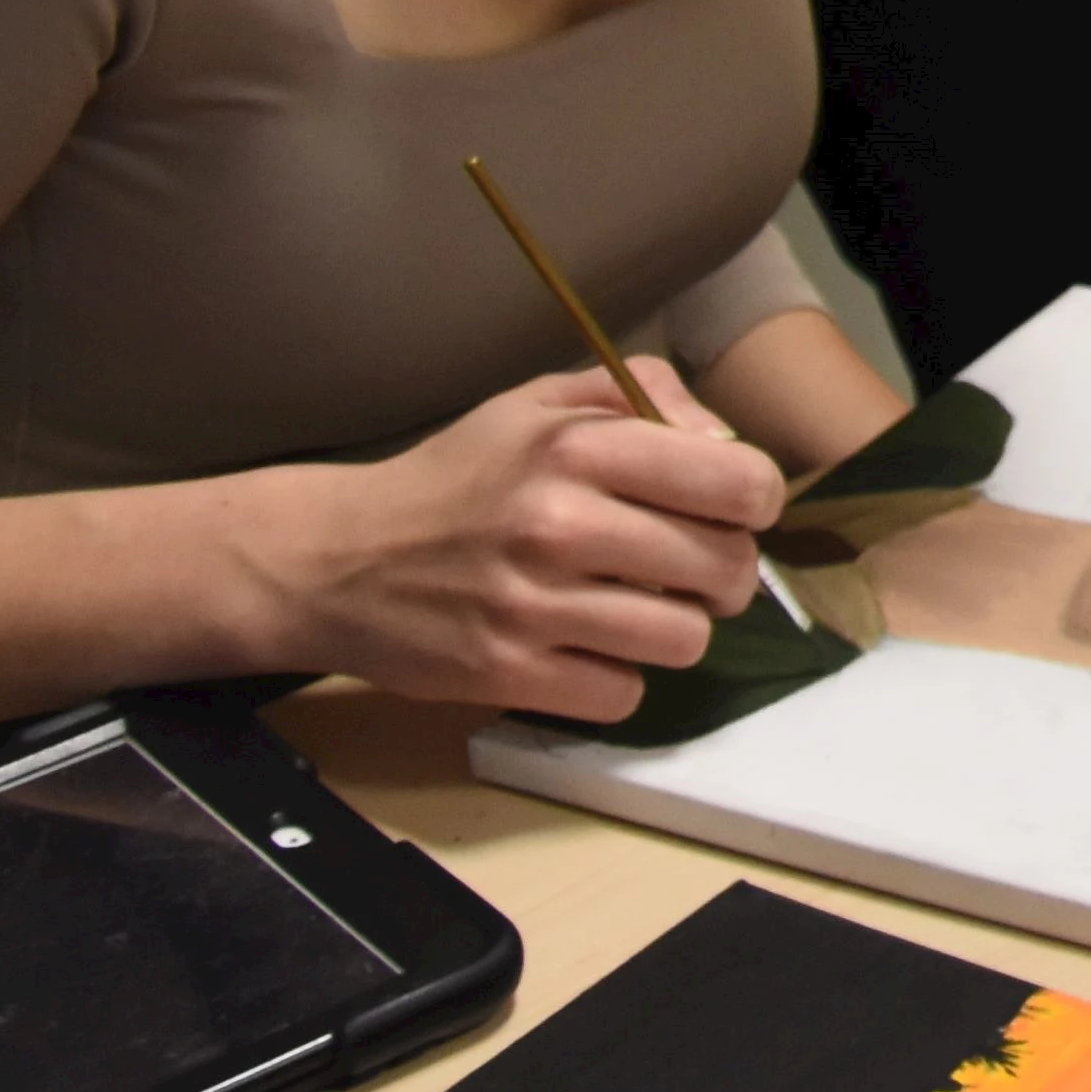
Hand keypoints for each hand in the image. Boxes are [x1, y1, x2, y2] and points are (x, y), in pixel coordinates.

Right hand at [264, 362, 781, 721]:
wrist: (336, 558)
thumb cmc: (455, 477)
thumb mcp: (538, 404)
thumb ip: (642, 397)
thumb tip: (725, 444)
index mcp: (577, 447)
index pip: (735, 483)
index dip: (754, 501)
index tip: (733, 508)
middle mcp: (561, 524)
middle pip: (723, 567)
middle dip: (724, 571)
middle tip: (690, 568)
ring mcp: (533, 607)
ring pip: (684, 639)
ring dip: (675, 629)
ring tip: (638, 607)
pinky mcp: (508, 675)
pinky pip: (623, 694)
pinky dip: (616, 677)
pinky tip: (585, 647)